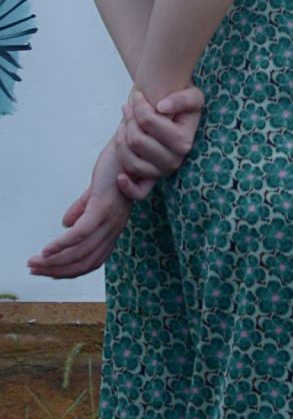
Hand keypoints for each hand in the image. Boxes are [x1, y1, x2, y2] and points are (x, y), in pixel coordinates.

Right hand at [28, 137, 134, 282]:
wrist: (132, 145)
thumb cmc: (117, 167)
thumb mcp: (97, 192)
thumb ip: (83, 208)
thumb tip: (66, 224)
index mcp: (112, 228)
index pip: (92, 261)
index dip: (70, 271)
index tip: (48, 273)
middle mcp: (114, 227)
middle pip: (85, 261)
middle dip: (56, 271)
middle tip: (34, 270)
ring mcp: (110, 218)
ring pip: (81, 251)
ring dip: (54, 261)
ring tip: (35, 263)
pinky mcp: (103, 206)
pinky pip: (81, 232)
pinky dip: (62, 244)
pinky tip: (47, 250)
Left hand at [116, 87, 203, 186]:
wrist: (177, 117)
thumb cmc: (183, 105)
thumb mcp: (193, 95)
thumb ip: (182, 98)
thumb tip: (162, 107)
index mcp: (184, 140)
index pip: (148, 122)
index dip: (138, 107)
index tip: (136, 96)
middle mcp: (175, 160)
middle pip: (136, 140)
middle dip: (129, 120)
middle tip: (129, 108)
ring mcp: (163, 172)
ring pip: (130, 161)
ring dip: (121, 140)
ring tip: (123, 125)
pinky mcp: (152, 181)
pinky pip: (137, 191)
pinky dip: (127, 185)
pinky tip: (120, 176)